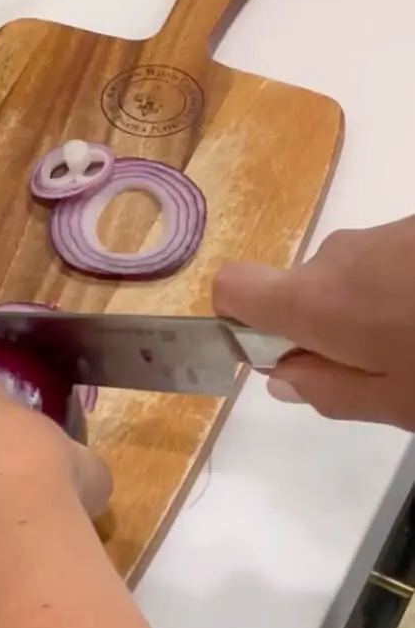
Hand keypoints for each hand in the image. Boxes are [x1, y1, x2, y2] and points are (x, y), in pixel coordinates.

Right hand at [213, 215, 414, 427]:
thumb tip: (281, 377)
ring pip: (346, 279)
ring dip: (368, 309)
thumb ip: (332, 392)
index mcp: (312, 300)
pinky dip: (399, 288)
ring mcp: (377, 234)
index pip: (231, 287)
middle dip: (325, 329)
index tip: (279, 354)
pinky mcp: (411, 226)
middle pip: (299, 292)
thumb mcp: (397, 401)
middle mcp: (333, 256)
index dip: (238, 321)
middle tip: (380, 367)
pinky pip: (383, 262)